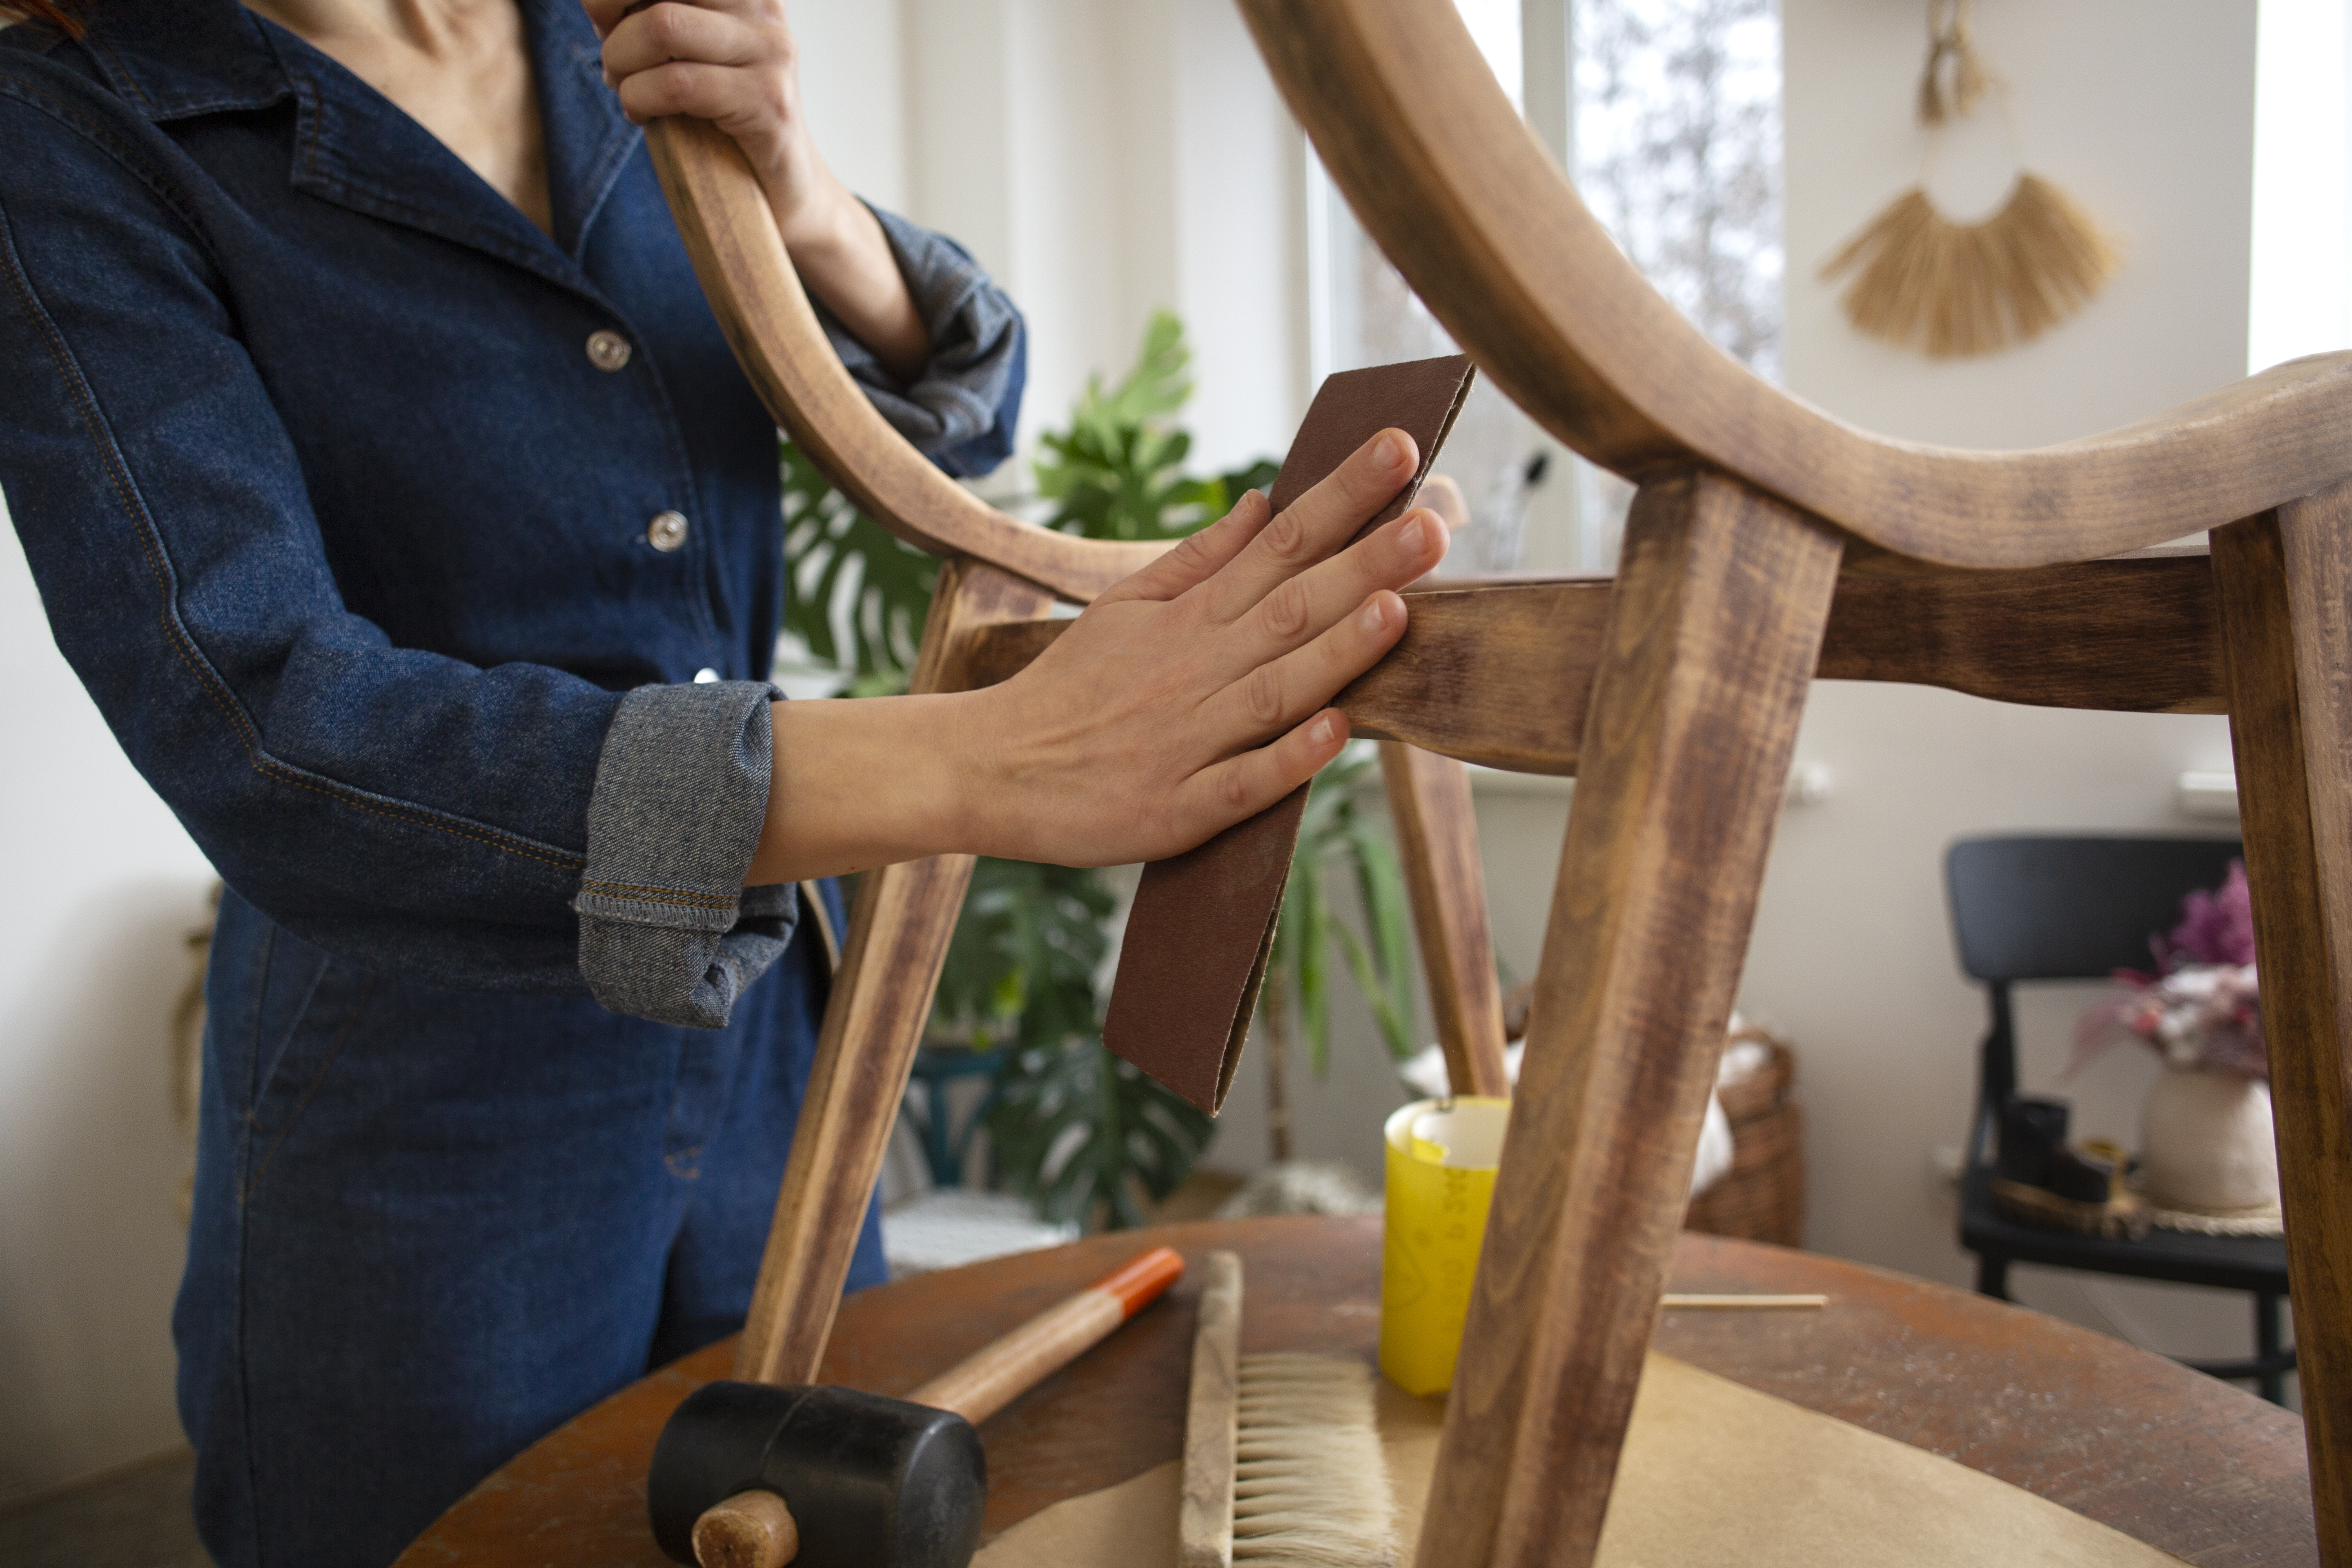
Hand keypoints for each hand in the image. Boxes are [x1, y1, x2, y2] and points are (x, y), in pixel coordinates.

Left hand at [583, 0, 928, 377]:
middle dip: (615, 27)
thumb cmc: (726, 123)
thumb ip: (657, 21)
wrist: (785, 191)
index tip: (604, 22)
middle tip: (613, 66)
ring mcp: (773, 55)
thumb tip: (597, 3)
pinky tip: (643, 116)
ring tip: (628, 93)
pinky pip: (679, 85)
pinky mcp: (769, 103)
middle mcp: (765, 11)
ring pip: (663, 27)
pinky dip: (641, 99)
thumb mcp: (690, 57)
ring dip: (622, 64)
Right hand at [750, 431, 1447, 881]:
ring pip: (1274, 689)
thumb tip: (1265, 502)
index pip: (1278, 543)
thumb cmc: (1069, 689)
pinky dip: (1289, 758)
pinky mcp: (1177, 808)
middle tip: (1433, 522)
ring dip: (1336, 651)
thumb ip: (1198, 560)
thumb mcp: (1124, 607)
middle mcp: (1193, 670)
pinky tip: (1336, 731)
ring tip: (1397, 608)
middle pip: (1289, 608)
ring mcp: (1187, 740)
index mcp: (1186, 619)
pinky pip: (1242, 782)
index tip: (1399, 450)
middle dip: (1364, 563)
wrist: (987, 770)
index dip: (1342, 498)